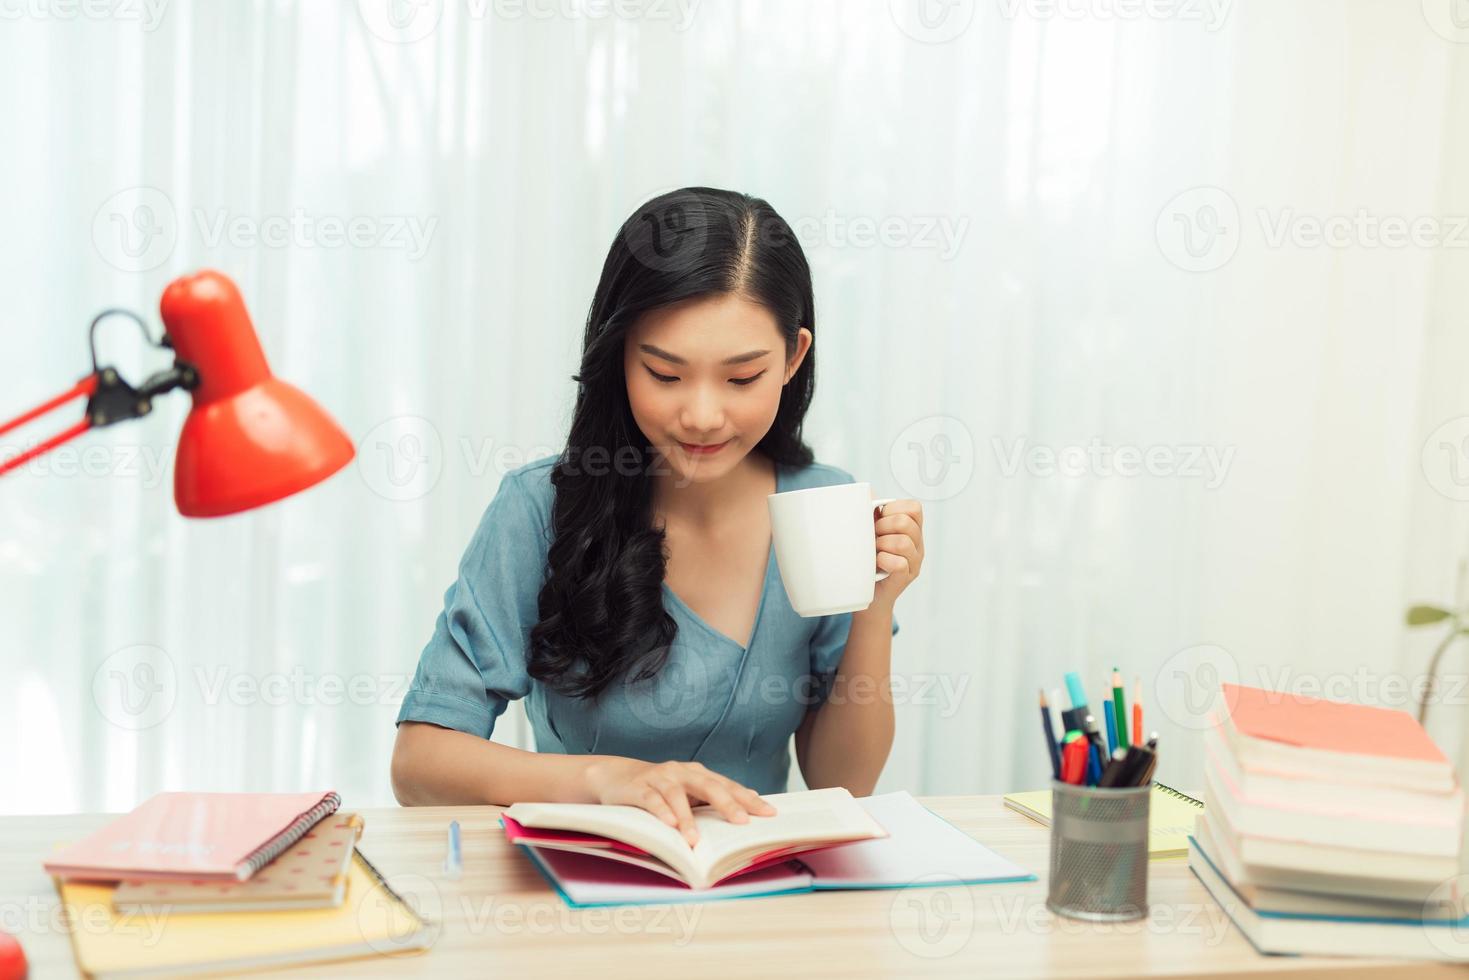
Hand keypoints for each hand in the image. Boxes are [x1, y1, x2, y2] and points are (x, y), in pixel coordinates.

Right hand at [581, 758, 775, 845]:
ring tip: (695, 840)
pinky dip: (660, 811)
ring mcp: (659, 777)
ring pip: (677, 795)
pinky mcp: (638, 787)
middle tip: (742, 822)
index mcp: (698, 774)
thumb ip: (712, 797)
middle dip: (727, 804)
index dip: (748, 799)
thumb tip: (748, 804)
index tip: (769, 813)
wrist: (615, 776)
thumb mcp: (687, 792)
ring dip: (687, 818)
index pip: (728, 786)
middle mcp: (681, 772)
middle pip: (709, 786)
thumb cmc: (659, 789)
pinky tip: (668, 825)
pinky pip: (651, 799)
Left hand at [872, 498, 923, 608]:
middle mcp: (918, 545)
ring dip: (882, 544)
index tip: (878, 519)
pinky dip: (883, 560)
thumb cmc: (867, 559)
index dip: (893, 509)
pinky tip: (877, 563)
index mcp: (912, 529)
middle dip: (883, 527)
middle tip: (873, 538)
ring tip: (874, 552)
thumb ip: (871, 513)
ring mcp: (914, 562)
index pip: (914, 507)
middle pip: (906, 523)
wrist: (867, 594)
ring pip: (903, 542)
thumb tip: (864, 492)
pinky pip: (899, 563)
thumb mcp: (870, 533)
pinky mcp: (905, 578)